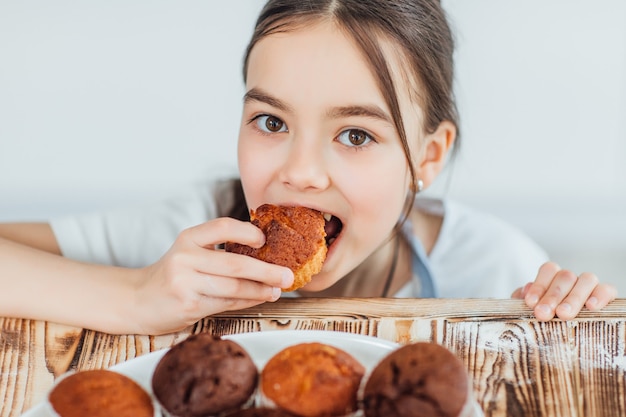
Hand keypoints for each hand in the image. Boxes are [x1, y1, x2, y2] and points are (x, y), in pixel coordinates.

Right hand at [130, 217, 293, 333]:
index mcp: (188, 238)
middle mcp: (185, 257)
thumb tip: (265, 254)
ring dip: (261, 290)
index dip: (247, 232)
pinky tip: (259, 299)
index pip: (222, 227)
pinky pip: (226, 303)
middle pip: (235, 264)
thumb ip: (218, 250)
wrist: (137, 300)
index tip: (264, 240)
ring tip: (277, 290)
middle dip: (267, 271)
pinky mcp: (188, 305)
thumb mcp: (189, 252)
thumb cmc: (173, 275)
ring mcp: (185, 283)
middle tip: (287, 275)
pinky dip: (247, 301)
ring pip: (234, 287)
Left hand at [511, 261, 616, 319]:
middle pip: (565, 277)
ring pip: (586, 280)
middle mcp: (571, 278)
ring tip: (563, 314)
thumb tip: (525, 291)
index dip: (539, 285)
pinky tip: (590, 307)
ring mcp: (588, 285)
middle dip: (552, 296)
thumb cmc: (542, 319)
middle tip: (543, 314)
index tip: (530, 303)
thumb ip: (522, 298)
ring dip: (573, 297)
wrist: (557, 335)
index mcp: (552, 277)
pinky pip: (607, 289)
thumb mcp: (528, 309)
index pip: (549, 270)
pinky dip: (600, 296)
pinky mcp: (605, 296)